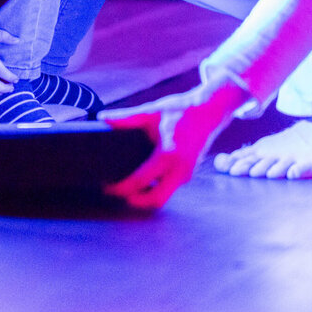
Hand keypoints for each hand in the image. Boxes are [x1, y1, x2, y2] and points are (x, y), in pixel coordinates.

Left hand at [99, 77, 248, 208]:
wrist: (209, 111)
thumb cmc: (181, 110)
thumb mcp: (151, 111)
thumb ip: (126, 117)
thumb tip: (103, 117)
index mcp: (168, 155)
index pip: (140, 181)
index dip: (121, 188)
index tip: (107, 187)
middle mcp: (180, 169)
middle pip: (155, 200)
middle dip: (134, 201)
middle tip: (116, 192)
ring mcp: (187, 174)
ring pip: (164, 196)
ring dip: (145, 197)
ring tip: (125, 186)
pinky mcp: (189, 174)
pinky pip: (170, 188)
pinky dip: (155, 189)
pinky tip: (141, 180)